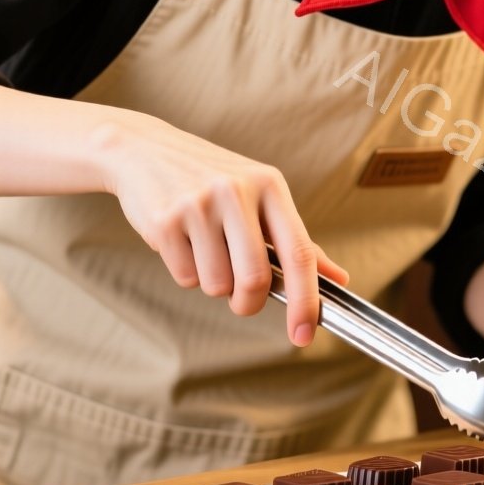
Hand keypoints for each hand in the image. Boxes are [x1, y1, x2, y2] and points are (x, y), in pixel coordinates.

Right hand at [94, 112, 346, 346]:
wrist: (144, 150)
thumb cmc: (213, 179)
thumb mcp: (260, 196)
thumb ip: (297, 240)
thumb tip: (339, 279)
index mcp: (270, 185)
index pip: (300, 253)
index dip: (307, 301)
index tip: (304, 334)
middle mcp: (237, 191)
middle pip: (255, 279)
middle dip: (247, 303)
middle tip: (241, 299)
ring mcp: (199, 205)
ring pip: (216, 285)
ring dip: (213, 283)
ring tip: (204, 249)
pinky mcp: (165, 221)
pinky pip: (185, 277)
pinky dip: (186, 272)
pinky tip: (181, 241)